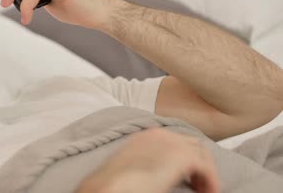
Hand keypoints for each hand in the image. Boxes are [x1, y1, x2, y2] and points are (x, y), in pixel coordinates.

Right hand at [76, 128, 220, 192]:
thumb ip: (148, 163)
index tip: (188, 177)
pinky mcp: (182, 157)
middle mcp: (160, 134)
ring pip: (202, 153)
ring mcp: (171, 143)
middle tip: (199, 184)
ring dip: (206, 171)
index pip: (175, 141)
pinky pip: (206, 167)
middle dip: (198, 162)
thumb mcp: (132, 166)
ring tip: (204, 190)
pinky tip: (209, 192)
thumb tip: (160, 174)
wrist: (111, 185)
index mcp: (146, 136)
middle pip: (191, 143)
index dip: (186, 158)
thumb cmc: (115, 182)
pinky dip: (211, 180)